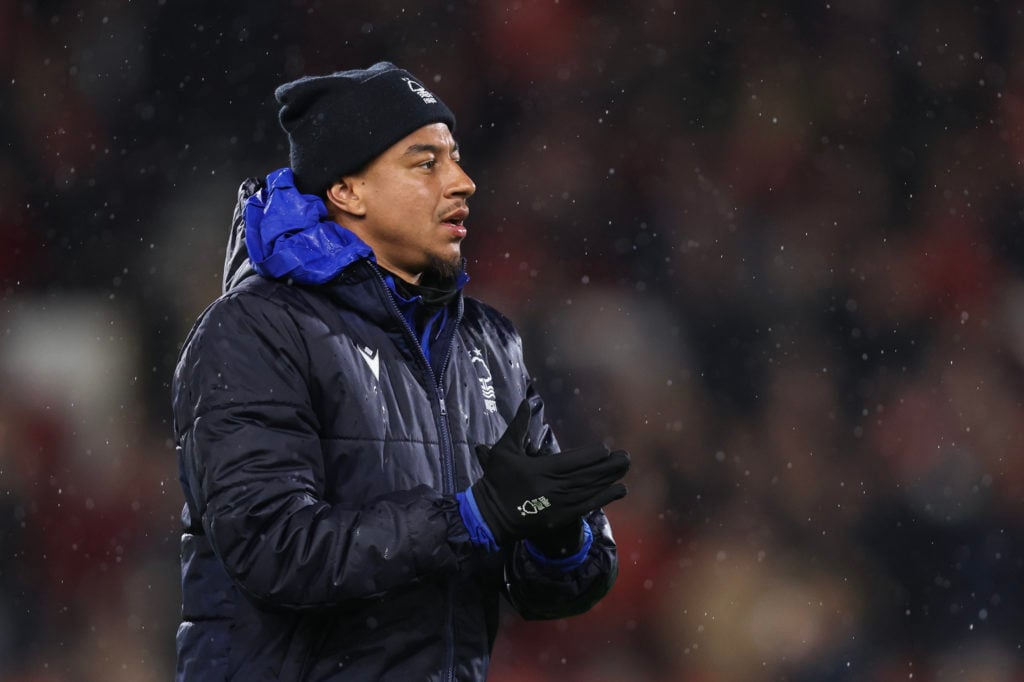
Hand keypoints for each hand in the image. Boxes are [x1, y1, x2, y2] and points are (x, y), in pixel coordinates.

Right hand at [468, 400, 629, 546]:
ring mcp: (558, 505)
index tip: (605, 450)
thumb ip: (518, 426)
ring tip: (625, 470)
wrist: (490, 516)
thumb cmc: (497, 480)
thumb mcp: (504, 450)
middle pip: (586, 475)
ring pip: (589, 490)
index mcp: (540, 469)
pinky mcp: (560, 518)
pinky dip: (605, 498)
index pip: (571, 461)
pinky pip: (587, 506)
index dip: (591, 457)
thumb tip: (527, 402)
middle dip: (608, 467)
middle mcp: (552, 487)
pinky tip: (619, 490)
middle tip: (626, 458)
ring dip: (609, 480)